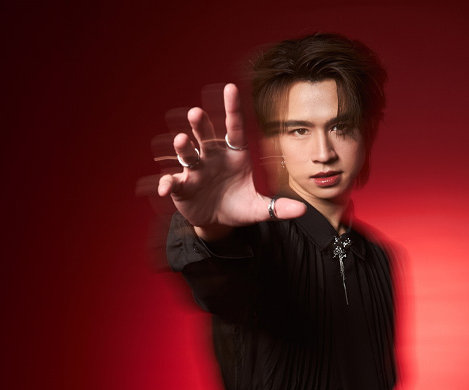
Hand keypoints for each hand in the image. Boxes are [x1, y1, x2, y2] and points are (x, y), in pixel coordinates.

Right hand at [157, 83, 304, 236]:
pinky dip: (168, 183)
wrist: (217, 222)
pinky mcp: (182, 186)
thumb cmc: (237, 206)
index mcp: (234, 155)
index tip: (230, 88)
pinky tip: (166, 188)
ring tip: (181, 141)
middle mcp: (213, 157)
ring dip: (183, 146)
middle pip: (207, 136)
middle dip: (201, 125)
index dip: (232, 109)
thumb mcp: (259, 208)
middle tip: (196, 113)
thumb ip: (278, 207)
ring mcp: (196, 170)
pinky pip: (173, 181)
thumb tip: (303, 209)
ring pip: (188, 153)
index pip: (234, 128)